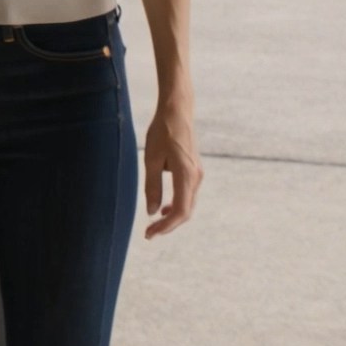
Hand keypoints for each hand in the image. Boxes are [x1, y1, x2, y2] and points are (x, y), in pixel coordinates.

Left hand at [143, 93, 202, 237]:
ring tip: (153, 225)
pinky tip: (163, 207)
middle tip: (148, 234)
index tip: (149, 234)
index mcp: (186, 176)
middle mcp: (196, 178)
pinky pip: (187, 194)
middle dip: (168, 226)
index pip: (179, 211)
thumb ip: (152, 186)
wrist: (177, 111)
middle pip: (185, 212)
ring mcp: (197, 174)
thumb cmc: (161, 132)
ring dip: (172, 217)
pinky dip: (176, 205)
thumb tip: (152, 213)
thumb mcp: (151, 159)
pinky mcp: (194, 170)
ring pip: (187, 204)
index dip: (165, 227)